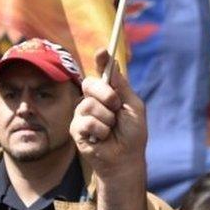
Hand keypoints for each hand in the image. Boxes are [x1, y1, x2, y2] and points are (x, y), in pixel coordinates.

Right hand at [71, 49, 146, 179]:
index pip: (102, 72)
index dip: (101, 60)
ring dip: (106, 118)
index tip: (103, 51)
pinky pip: (86, 121)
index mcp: (109, 92)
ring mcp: (83, 114)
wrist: (126, 158)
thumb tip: (113, 64)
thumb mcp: (133, 107)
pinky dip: (100, 130)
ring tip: (111, 129)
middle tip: (117, 107)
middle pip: (90, 83)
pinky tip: (102, 138)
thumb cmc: (133, 133)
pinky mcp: (76, 129)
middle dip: (106, 94)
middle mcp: (93, 100)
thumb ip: (122, 87)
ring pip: (89, 104)